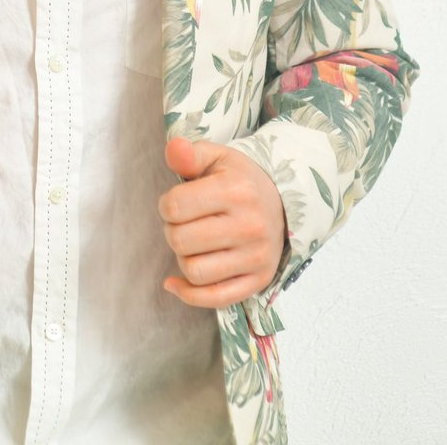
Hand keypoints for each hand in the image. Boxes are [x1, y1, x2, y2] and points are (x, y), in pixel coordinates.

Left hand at [158, 137, 286, 308]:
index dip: (166, 205)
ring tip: (193, 243)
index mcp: (235, 191)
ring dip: (183, 258)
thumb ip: (188, 154)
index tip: (177, 202)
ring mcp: (257, 257)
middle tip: (185, 223)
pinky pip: (215, 299)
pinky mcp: (259, 281)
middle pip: (180, 241)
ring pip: (194, 271)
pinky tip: (176, 282)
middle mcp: (250, 226)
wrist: (280, 201)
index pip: (174, 207)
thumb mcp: (214, 157)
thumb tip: (174, 148)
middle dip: (172, 231)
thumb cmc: (237, 178)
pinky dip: (189, 293)